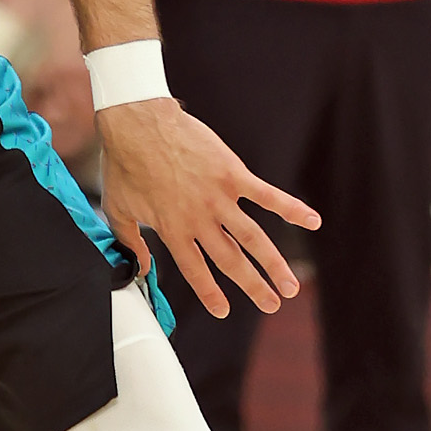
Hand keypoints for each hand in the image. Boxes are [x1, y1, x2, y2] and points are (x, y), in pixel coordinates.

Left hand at [98, 93, 320, 318]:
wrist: (138, 119)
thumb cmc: (125, 161)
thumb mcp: (118, 208)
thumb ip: (129, 242)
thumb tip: (137, 268)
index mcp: (172, 229)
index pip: (195, 270)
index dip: (210, 293)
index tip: (223, 311)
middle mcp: (199, 218)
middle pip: (232, 260)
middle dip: (253, 286)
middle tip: (272, 304)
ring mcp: (219, 196)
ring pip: (253, 237)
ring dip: (274, 264)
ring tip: (291, 286)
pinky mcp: (233, 173)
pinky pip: (267, 195)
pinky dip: (291, 208)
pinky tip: (312, 221)